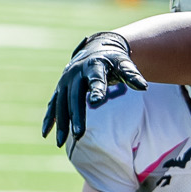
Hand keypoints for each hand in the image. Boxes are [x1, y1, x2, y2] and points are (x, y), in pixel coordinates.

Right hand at [42, 32, 146, 146]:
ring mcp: (64, 81)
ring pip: (61, 104)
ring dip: (60, 122)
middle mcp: (75, 73)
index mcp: (93, 66)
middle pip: (75, 97)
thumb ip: (132, 75)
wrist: (95, 48)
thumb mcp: (124, 64)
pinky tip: (46, 134)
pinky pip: (52, 105)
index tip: (98, 101)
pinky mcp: (59, 89)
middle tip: (79, 135)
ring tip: (61, 142)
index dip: (97, 90)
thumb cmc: (113, 61)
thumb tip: (144, 86)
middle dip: (76, 116)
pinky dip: (49, 119)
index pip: (96, 79)